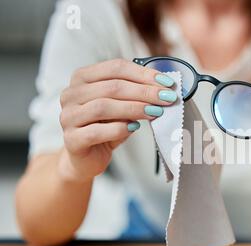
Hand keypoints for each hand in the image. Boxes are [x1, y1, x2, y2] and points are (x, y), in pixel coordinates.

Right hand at [58, 59, 177, 181]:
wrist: (86, 158)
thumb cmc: (105, 127)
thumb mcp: (121, 106)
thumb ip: (135, 94)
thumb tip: (163, 89)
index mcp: (82, 78)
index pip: (115, 67)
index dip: (144, 74)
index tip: (167, 83)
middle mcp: (71, 94)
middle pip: (112, 86)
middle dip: (144, 92)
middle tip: (167, 98)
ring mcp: (68, 116)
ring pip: (104, 106)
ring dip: (135, 108)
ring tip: (156, 112)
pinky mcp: (71, 139)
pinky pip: (97, 131)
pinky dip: (119, 128)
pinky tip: (134, 127)